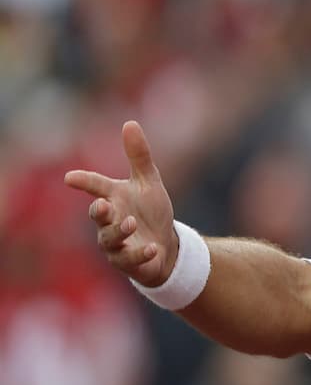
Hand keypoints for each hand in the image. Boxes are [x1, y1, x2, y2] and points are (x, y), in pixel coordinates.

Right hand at [64, 121, 177, 286]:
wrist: (166, 245)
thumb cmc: (151, 212)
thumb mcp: (149, 182)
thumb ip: (139, 156)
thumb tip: (130, 123)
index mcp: (114, 197)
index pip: (96, 186)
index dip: (84, 181)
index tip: (70, 178)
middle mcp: (110, 220)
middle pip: (98, 215)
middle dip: (99, 211)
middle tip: (103, 204)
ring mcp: (116, 243)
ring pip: (110, 239)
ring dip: (119, 230)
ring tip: (131, 222)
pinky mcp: (128, 261)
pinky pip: (132, 259)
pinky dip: (141, 253)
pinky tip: (153, 248)